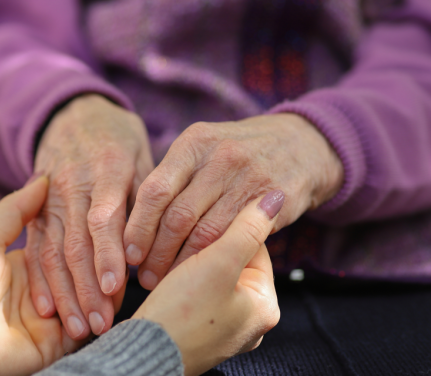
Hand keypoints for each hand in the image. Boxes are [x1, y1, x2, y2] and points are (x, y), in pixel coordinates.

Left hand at [0, 176, 127, 374]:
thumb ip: (16, 210)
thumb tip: (43, 179)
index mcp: (26, 266)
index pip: (66, 250)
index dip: (87, 242)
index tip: (107, 229)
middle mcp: (41, 293)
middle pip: (81, 277)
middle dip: (101, 270)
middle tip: (121, 256)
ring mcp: (49, 320)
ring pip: (88, 302)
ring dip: (104, 294)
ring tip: (121, 281)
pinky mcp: (53, 344)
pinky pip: (84, 330)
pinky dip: (98, 317)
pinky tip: (111, 304)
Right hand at [27, 94, 153, 337]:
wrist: (74, 114)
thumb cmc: (118, 139)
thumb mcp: (140, 155)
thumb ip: (146, 198)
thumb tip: (154, 245)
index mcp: (106, 170)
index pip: (104, 218)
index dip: (108, 254)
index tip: (116, 288)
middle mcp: (73, 186)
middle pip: (76, 243)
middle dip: (87, 287)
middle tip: (101, 324)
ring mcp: (49, 198)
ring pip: (52, 251)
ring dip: (64, 293)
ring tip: (77, 327)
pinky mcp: (35, 209)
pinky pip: (35, 247)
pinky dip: (40, 279)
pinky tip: (48, 307)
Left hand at [124, 113, 342, 288]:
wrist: (302, 145)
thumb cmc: (238, 153)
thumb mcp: (204, 149)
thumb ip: (173, 177)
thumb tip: (131, 223)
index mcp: (194, 142)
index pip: (155, 190)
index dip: (138, 227)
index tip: (128, 254)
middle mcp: (220, 157)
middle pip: (176, 216)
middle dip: (156, 252)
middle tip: (145, 276)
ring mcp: (249, 178)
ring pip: (204, 234)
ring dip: (181, 263)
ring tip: (167, 280)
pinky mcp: (273, 202)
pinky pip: (235, 239)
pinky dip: (213, 260)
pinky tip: (200, 273)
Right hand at [133, 191, 283, 375]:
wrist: (143, 355)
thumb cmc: (182, 314)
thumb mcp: (218, 263)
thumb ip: (247, 228)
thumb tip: (275, 198)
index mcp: (266, 307)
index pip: (256, 249)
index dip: (229, 228)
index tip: (204, 219)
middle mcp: (250, 322)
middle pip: (235, 264)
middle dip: (209, 248)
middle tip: (184, 240)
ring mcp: (225, 330)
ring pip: (213, 279)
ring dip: (193, 264)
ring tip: (171, 260)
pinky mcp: (200, 333)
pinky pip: (198, 297)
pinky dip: (183, 284)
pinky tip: (167, 280)